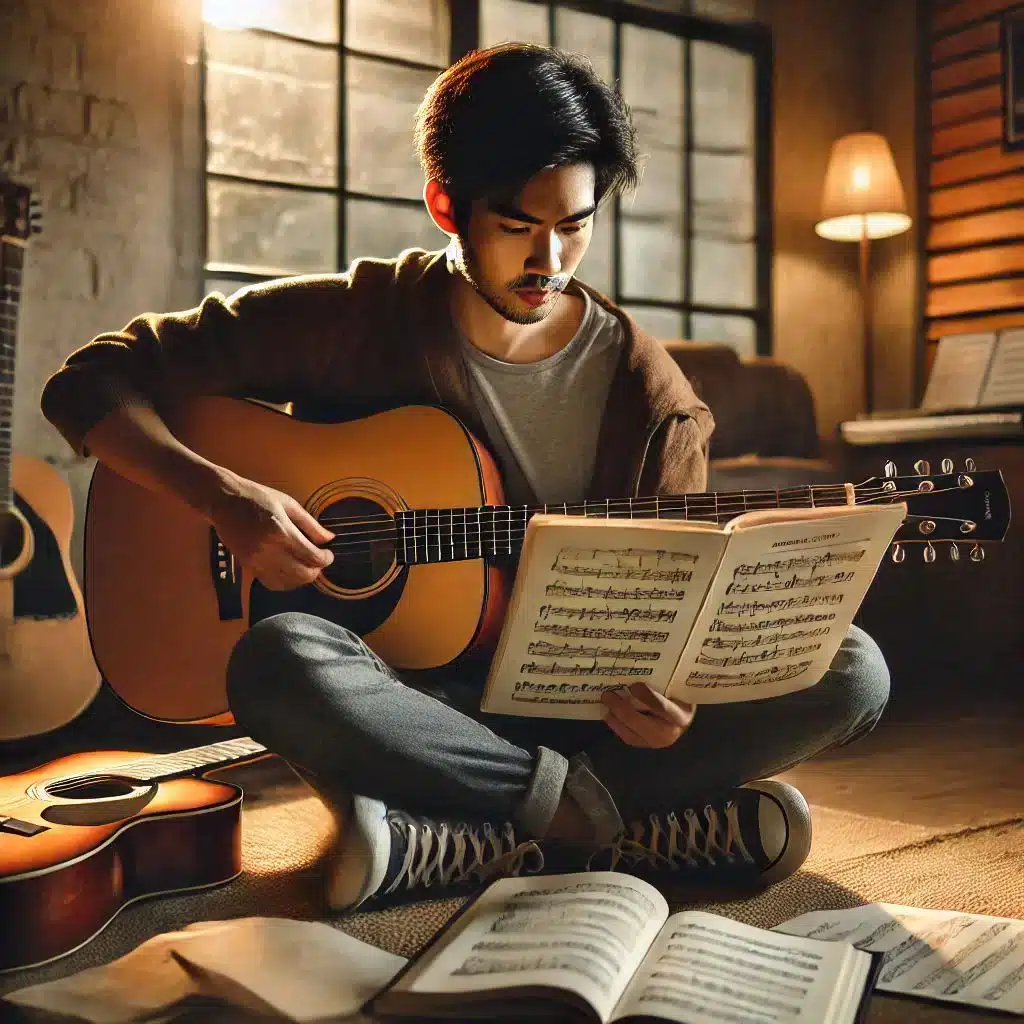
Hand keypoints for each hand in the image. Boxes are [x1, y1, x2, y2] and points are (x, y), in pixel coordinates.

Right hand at [206, 471, 334, 590]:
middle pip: (303, 574)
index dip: (326, 559)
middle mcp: (269, 550)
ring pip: (288, 583)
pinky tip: (290, 572)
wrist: (223, 500)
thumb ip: (310, 524)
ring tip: (305, 566)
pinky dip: (285, 582)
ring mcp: (257, 560)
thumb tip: (329, 538)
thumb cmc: (257, 497)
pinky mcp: (248, 566)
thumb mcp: (288, 504)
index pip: (312, 556)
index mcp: (282, 532)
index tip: (329, 554)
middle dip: (316, 570)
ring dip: (301, 578)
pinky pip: (271, 583)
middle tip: (319, 561)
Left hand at [601, 683, 694, 748]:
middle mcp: (669, 733)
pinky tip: (609, 713)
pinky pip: (626, 737)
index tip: (633, 686)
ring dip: (614, 718)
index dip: (645, 696)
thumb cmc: (677, 698)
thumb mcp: (674, 689)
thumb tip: (639, 666)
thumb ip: (659, 683)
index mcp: (680, 716)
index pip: (661, 707)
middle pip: (639, 723)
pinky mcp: (644, 745)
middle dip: (620, 708)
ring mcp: (656, 743)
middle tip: (607, 694)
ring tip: (605, 703)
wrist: (682, 719)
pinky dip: (615, 725)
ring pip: (629, 733)